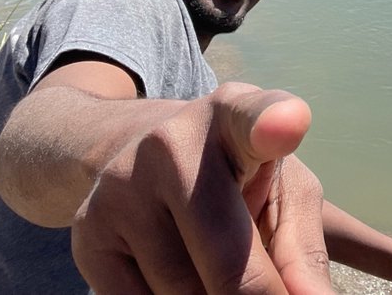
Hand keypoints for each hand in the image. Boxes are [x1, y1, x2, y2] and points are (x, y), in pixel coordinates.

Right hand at [70, 83, 333, 293]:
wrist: (140, 157)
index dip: (273, 122)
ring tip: (217, 272)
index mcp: (236, 115)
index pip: (254, 117)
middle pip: (229, 262)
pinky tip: (180, 277)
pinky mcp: (87, 232)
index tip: (288, 124)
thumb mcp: (282, 193)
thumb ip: (304, 247)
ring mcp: (122, 186)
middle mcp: (173, 142)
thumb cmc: (238, 179)